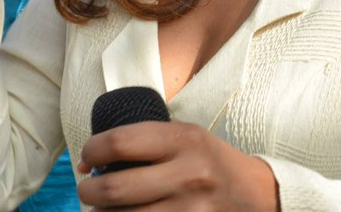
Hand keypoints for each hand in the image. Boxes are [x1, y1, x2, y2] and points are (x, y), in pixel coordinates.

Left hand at [76, 120, 277, 210]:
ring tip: (102, 207)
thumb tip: (87, 161)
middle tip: (87, 188)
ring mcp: (190, 210)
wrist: (254, 195)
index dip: (93, 150)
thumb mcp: (185, 137)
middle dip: (88, 190)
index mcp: (184, 140)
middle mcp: (188, 175)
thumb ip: (144, 141)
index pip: (121, 142)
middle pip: (115, 188)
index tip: (88, 157)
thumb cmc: (208, 161)